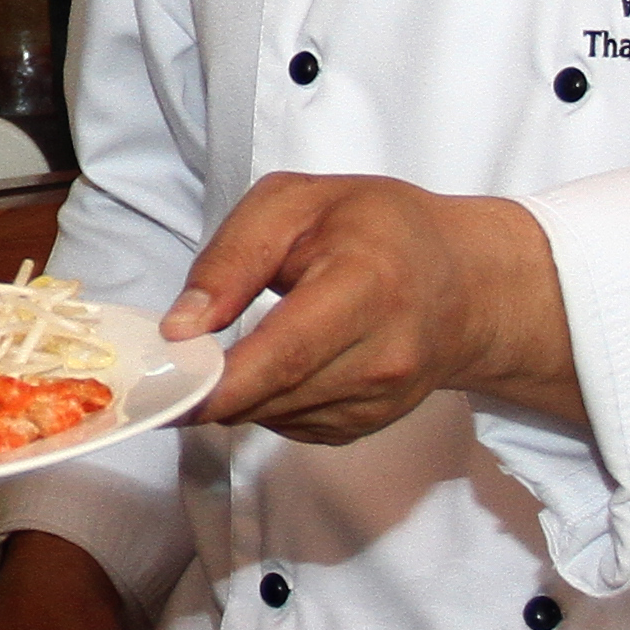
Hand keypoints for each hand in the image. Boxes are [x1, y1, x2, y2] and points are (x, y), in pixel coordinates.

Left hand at [172, 172, 579, 442]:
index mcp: (366, 284)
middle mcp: (384, 354)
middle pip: (274, 394)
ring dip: (235, 394)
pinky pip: (292, 426)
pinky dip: (265, 402)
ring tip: (220, 353)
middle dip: (208, 389)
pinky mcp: (370, 423)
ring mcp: (382, 398)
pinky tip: (272, 364)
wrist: (464, 282)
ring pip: (276, 417)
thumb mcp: (295, 203)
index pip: (286, 352)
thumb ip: (232, 258)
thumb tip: (182, 328)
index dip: (221, 380)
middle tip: (164, 367)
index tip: (166, 384)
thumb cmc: (377, 228)